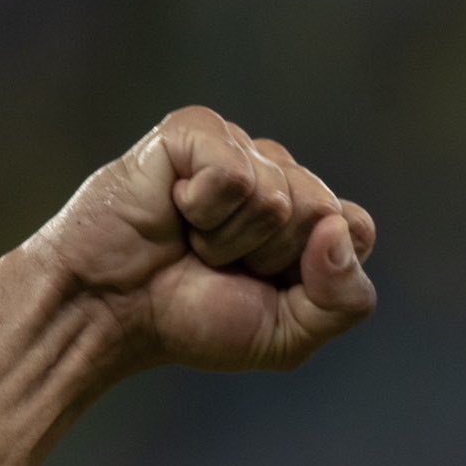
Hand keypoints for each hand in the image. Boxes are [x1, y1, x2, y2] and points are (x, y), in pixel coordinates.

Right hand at [22, 105, 375, 377]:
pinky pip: (234, 175)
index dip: (316, 270)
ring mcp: (239, 147)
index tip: (268, 284)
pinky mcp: (195, 130)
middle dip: (270, 256)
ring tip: (192, 240)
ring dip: (229, 238)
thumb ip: (344, 300)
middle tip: (218, 263)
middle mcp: (281, 175)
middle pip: (322, 211)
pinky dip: (203, 209)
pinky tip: (174, 210)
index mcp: (310, 219)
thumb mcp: (289, 335)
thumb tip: (340, 230)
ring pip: (279, 197)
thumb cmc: (194, 318)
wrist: (108, 310)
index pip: (356, 228)